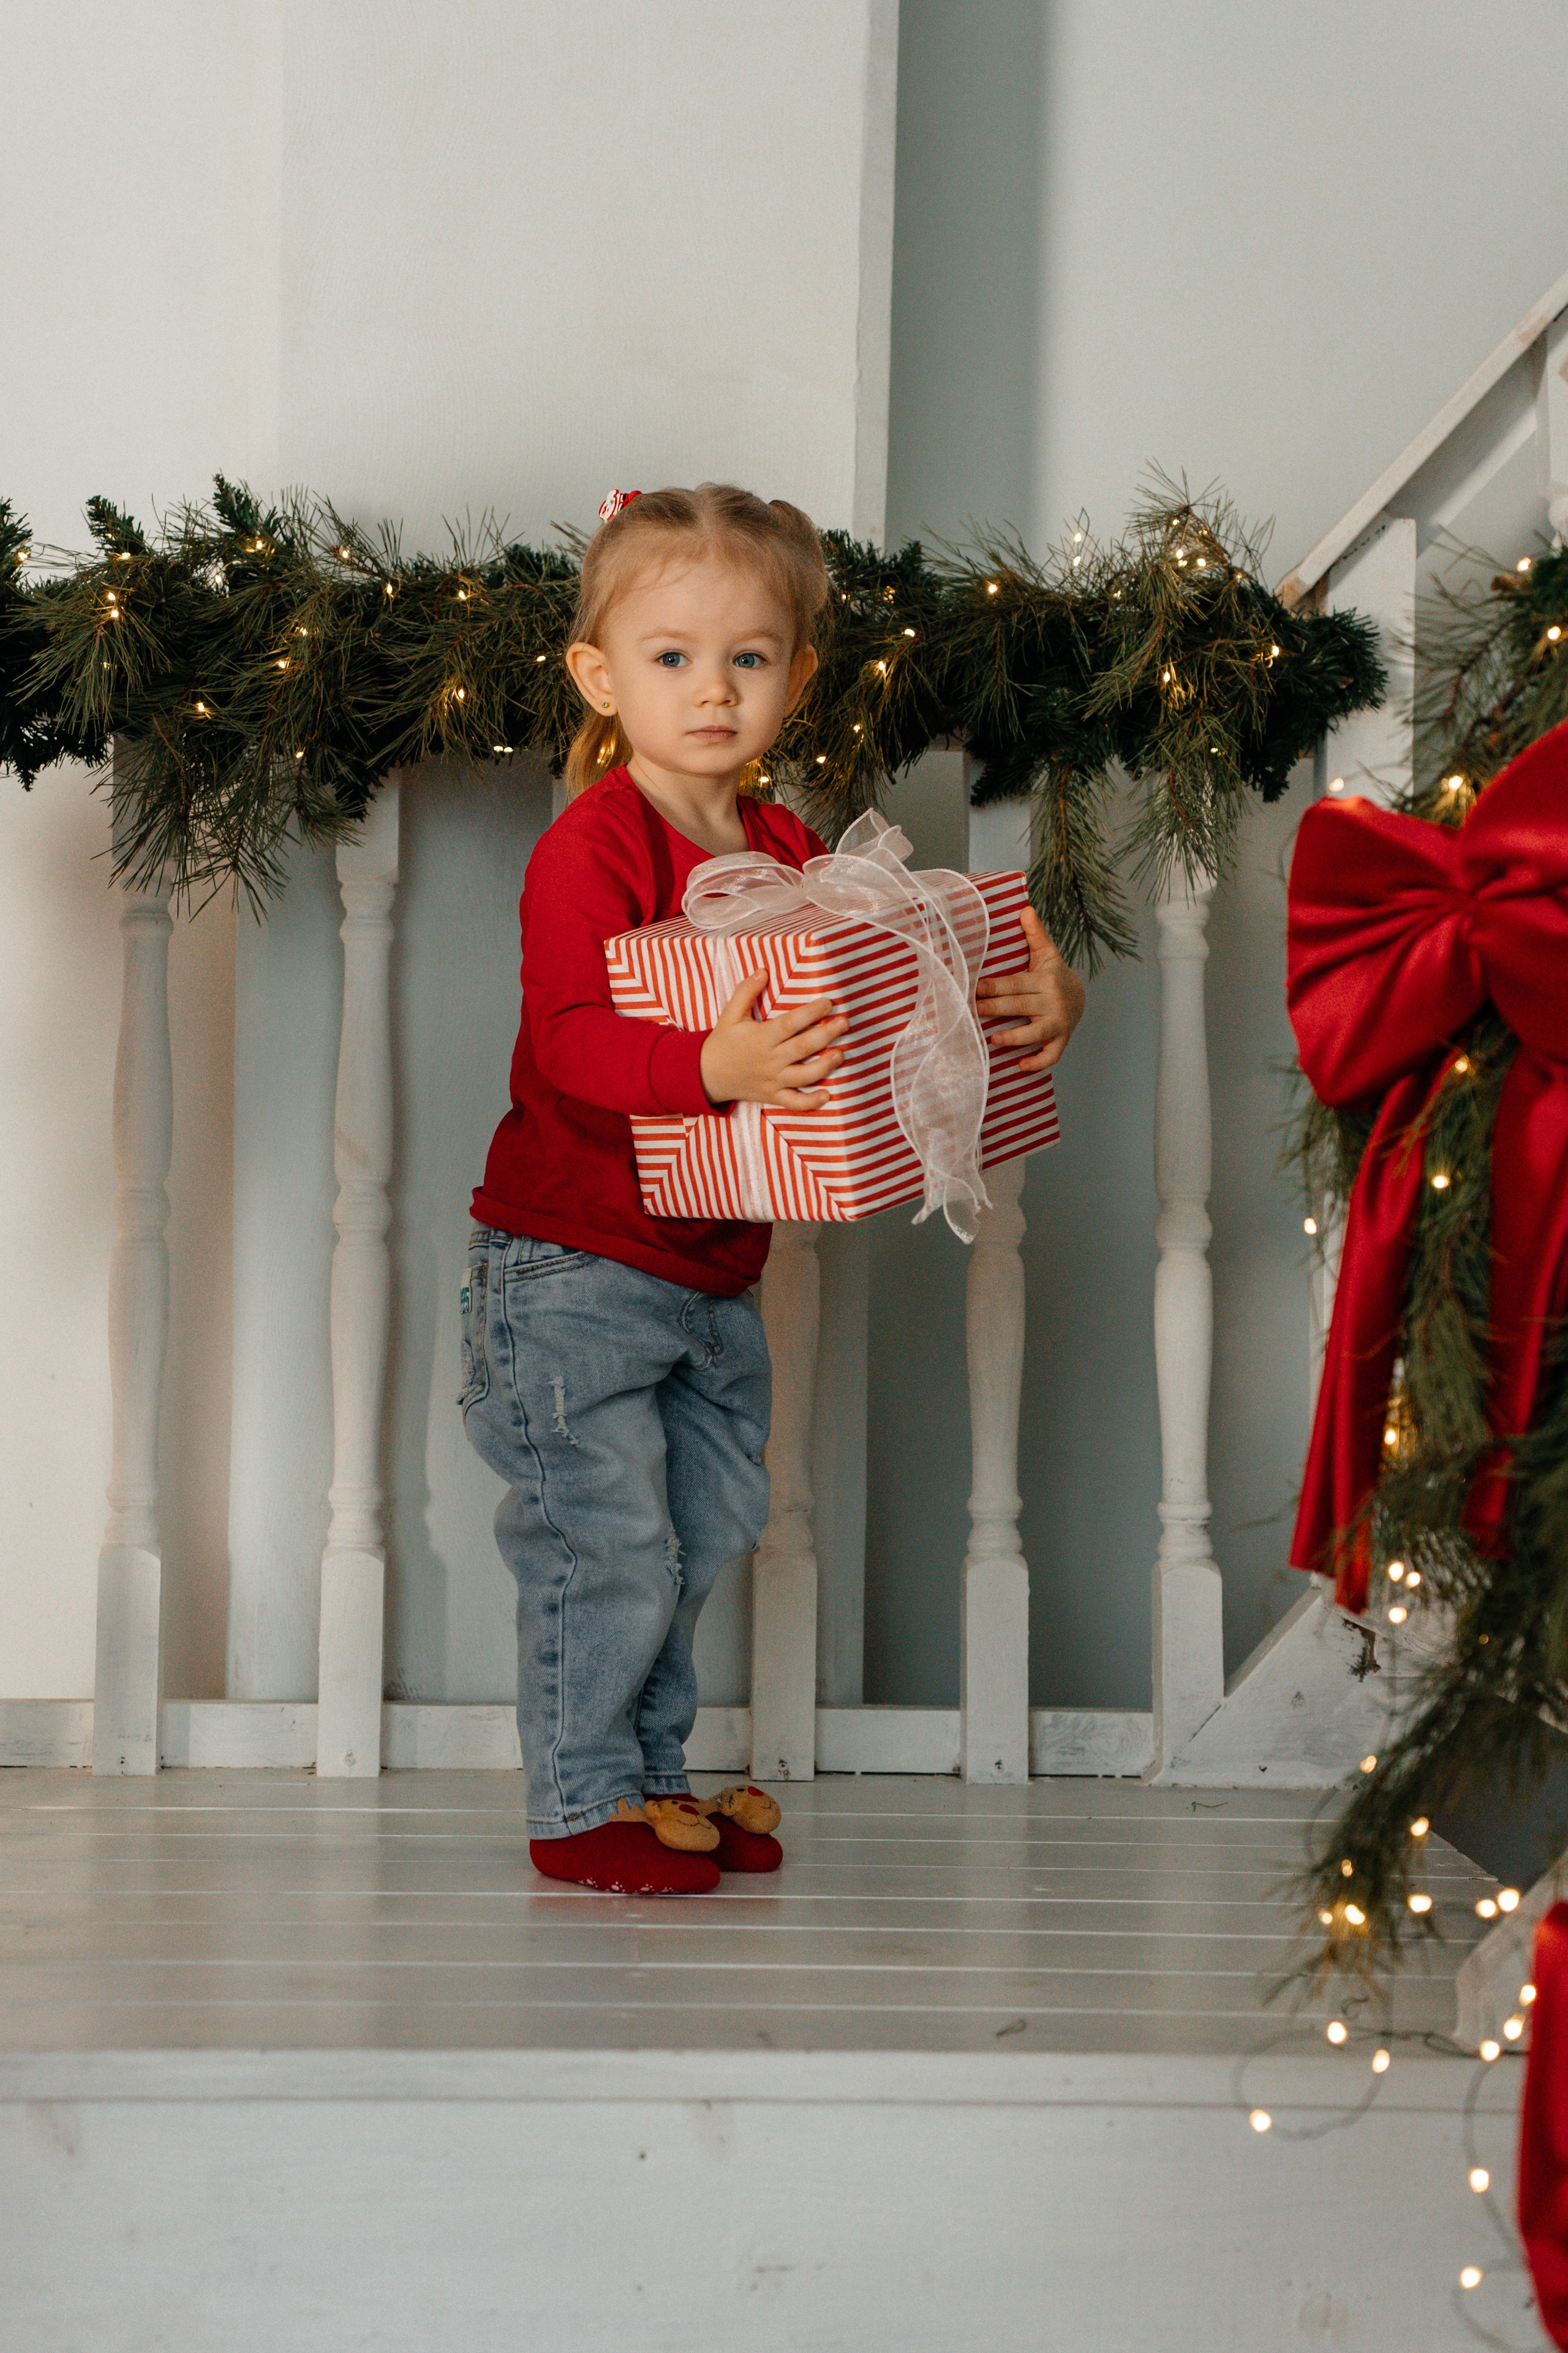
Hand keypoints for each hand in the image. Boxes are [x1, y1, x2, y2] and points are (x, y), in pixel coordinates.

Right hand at [699, 974, 848, 1109]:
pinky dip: (811, 1102)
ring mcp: (773, 1080)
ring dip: (825, 1066)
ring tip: (841, 1054)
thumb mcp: (730, 1014)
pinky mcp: (773, 1096)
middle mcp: (770, 1060)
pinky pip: (794, 1103)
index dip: (811, 1013)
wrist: (705, 1075)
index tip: (828, 1002)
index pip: (790, 1023)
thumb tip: (763, 970)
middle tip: (844, 1022)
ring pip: (804, 1075)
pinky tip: (828, 1094)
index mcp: (761, 1037)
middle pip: (803, 1047)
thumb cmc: (723, 1042)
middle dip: (827, 1034)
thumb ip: (746, 991)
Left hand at [976, 906, 1085, 1072]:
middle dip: (996, 1008)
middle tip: (974, 1010)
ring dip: (1015, 1037)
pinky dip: (1038, 1063)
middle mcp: (1052, 1001)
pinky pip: (1051, 1055)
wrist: (1080, 996)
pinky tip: (1020, 1066)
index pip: (1015, 983)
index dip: (995, 986)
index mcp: (1045, 979)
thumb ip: (1035, 933)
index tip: (975, 987)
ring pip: (1036, 1032)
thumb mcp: (1047, 953)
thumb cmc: (1053, 974)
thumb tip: (1024, 908)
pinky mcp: (1061, 1040)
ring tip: (993, 1039)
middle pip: (1020, 1006)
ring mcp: (1058, 1023)